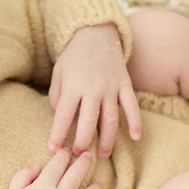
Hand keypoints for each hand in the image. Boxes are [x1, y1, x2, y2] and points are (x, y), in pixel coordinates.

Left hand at [48, 24, 141, 158]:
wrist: (95, 33)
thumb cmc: (73, 56)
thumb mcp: (58, 73)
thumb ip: (57, 96)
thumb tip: (60, 118)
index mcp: (73, 86)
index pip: (64, 115)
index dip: (58, 134)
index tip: (53, 149)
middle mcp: (93, 88)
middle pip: (89, 122)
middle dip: (83, 141)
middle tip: (78, 155)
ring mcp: (111, 87)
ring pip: (111, 118)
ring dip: (108, 139)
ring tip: (102, 154)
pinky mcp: (125, 85)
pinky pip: (132, 106)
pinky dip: (135, 122)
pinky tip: (136, 137)